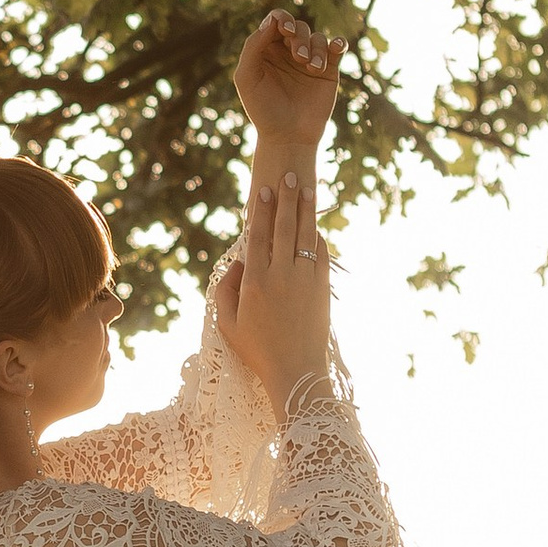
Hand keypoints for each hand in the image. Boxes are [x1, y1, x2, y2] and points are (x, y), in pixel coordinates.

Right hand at [213, 158, 330, 418]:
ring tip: (308, 188)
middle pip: (284, 228)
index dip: (261, 211)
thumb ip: (225, 290)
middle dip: (287, 199)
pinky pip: (321, 255)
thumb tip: (237, 263)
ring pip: (305, 236)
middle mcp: (281, 275)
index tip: (262, 190)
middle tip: (289, 175)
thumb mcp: (227, 323)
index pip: (258, 236)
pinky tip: (316, 224)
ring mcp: (305, 280)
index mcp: (255, 282)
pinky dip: (318, 237)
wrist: (296, 371)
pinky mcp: (322, 289)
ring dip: (307, 210)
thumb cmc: (257, 351)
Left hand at [232, 8, 343, 152]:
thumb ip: (253, 47)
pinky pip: (336, 48)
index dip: (281, 20)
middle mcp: (288, 51)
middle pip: (298, 27)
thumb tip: (271, 21)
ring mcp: (309, 59)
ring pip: (317, 37)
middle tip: (298, 58)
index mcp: (267, 49)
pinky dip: (338, 43)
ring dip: (315, 48)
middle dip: (299, 38)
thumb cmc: (262, 109)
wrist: (287, 136)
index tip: (285, 31)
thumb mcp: (247, 77)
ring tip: (312, 68)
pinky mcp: (328, 70)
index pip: (276, 22)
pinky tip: (337, 46)